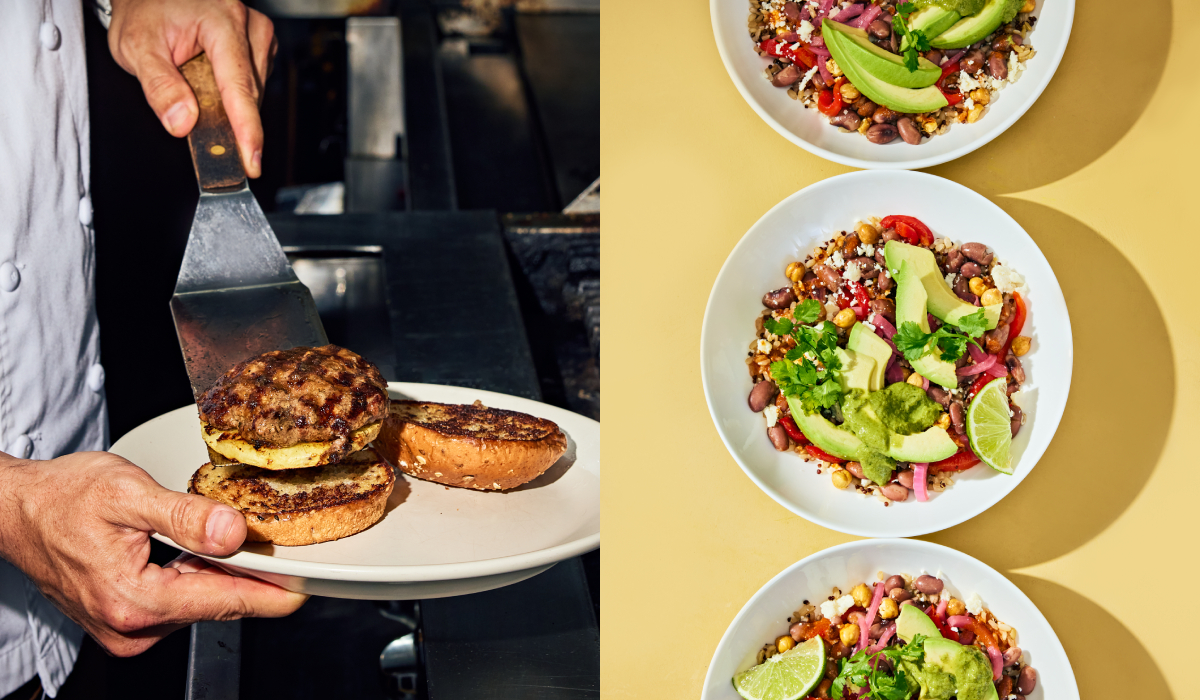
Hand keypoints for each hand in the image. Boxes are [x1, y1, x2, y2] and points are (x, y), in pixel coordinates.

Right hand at [0, 451, 306, 656]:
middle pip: (218, 602)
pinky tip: (196, 550)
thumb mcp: (127, 493)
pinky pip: (180, 600)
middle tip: (274, 537)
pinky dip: (196, 575)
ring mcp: (129, 628)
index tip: (310, 585)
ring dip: (220, 571)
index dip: (274, 592)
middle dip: (250, 572)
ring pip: (201, 600)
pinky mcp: (128, 620)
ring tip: (226, 533)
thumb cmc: (62, 497)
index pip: (226, 601)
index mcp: (135, 601)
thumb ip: (184, 516)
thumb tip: (234, 532)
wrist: (17, 510)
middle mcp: (133, 626)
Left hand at [107, 0, 276, 177]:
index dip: (245, 129)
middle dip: (225, 117)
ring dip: (226, 102)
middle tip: (189, 115)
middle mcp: (249, 26)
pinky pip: (252, 85)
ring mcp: (258, 35)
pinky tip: (209, 77)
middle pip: (248, 94)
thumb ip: (158, 87)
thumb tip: (183, 122)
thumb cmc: (145, 10)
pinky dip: (231, 93)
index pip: (238, 86)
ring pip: (253, 93)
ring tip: (194, 79)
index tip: (250, 161)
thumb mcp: (135, 46)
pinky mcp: (260, 46)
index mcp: (222, 21)